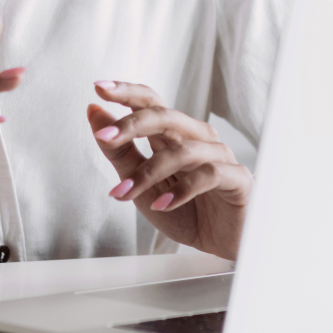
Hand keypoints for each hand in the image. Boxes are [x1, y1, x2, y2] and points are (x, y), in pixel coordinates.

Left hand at [87, 82, 251, 259]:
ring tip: (125, 192)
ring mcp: (220, 156)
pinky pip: (208, 175)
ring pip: (182, 150)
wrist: (219, 244)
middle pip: (165, 117)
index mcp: (174, 134)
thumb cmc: (185, 211)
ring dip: (148, 172)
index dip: (127, 93)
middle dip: (132, 124)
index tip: (98, 88)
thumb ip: (120, 152)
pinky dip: (181, 191)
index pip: (151, 103)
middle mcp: (197, 138)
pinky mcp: (237, 178)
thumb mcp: (142, 186)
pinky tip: (162, 204)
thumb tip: (94, 112)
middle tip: (105, 138)